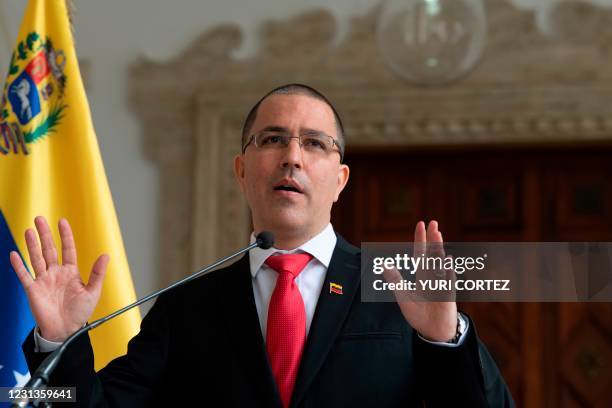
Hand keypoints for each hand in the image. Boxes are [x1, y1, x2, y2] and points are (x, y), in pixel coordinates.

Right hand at [9, 216, 108, 341]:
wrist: (66, 330)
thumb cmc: (80, 312)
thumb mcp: (93, 291)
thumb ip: (98, 273)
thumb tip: (106, 255)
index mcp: (70, 272)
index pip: (67, 249)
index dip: (65, 235)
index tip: (62, 221)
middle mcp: (55, 273)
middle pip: (49, 249)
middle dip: (45, 234)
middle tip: (39, 218)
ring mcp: (43, 280)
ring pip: (36, 258)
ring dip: (32, 245)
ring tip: (29, 230)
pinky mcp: (33, 290)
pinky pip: (24, 275)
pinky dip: (18, 265)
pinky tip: (14, 254)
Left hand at [385, 220, 457, 341]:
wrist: (431, 330)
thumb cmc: (418, 313)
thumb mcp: (403, 296)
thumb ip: (395, 280)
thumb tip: (384, 265)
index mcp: (421, 275)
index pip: (420, 253)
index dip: (420, 239)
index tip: (421, 225)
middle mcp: (432, 276)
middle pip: (432, 254)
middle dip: (433, 239)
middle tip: (434, 222)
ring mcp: (440, 284)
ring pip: (439, 264)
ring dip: (438, 250)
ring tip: (437, 235)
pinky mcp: (447, 295)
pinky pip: (447, 281)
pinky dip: (447, 271)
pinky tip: (447, 261)